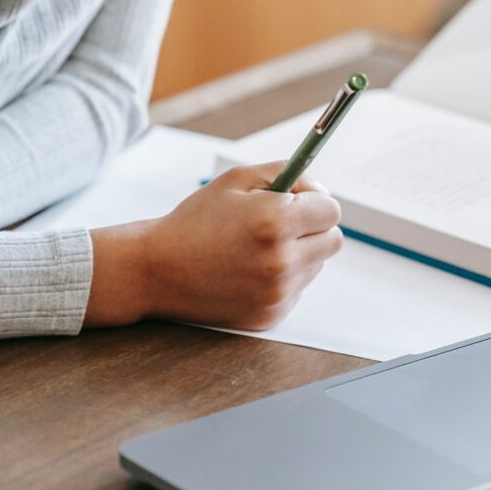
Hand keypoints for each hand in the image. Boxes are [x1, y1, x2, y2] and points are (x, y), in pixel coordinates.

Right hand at [85, 163, 341, 330]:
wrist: (157, 269)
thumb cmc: (197, 219)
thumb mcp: (238, 180)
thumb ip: (286, 174)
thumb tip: (318, 188)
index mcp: (275, 221)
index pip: (331, 210)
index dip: (316, 200)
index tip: (300, 200)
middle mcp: (281, 261)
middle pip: (333, 241)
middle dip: (315, 227)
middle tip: (286, 221)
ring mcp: (276, 293)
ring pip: (316, 265)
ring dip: (299, 252)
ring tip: (259, 246)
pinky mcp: (269, 315)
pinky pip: (297, 288)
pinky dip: (284, 278)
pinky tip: (250, 269)